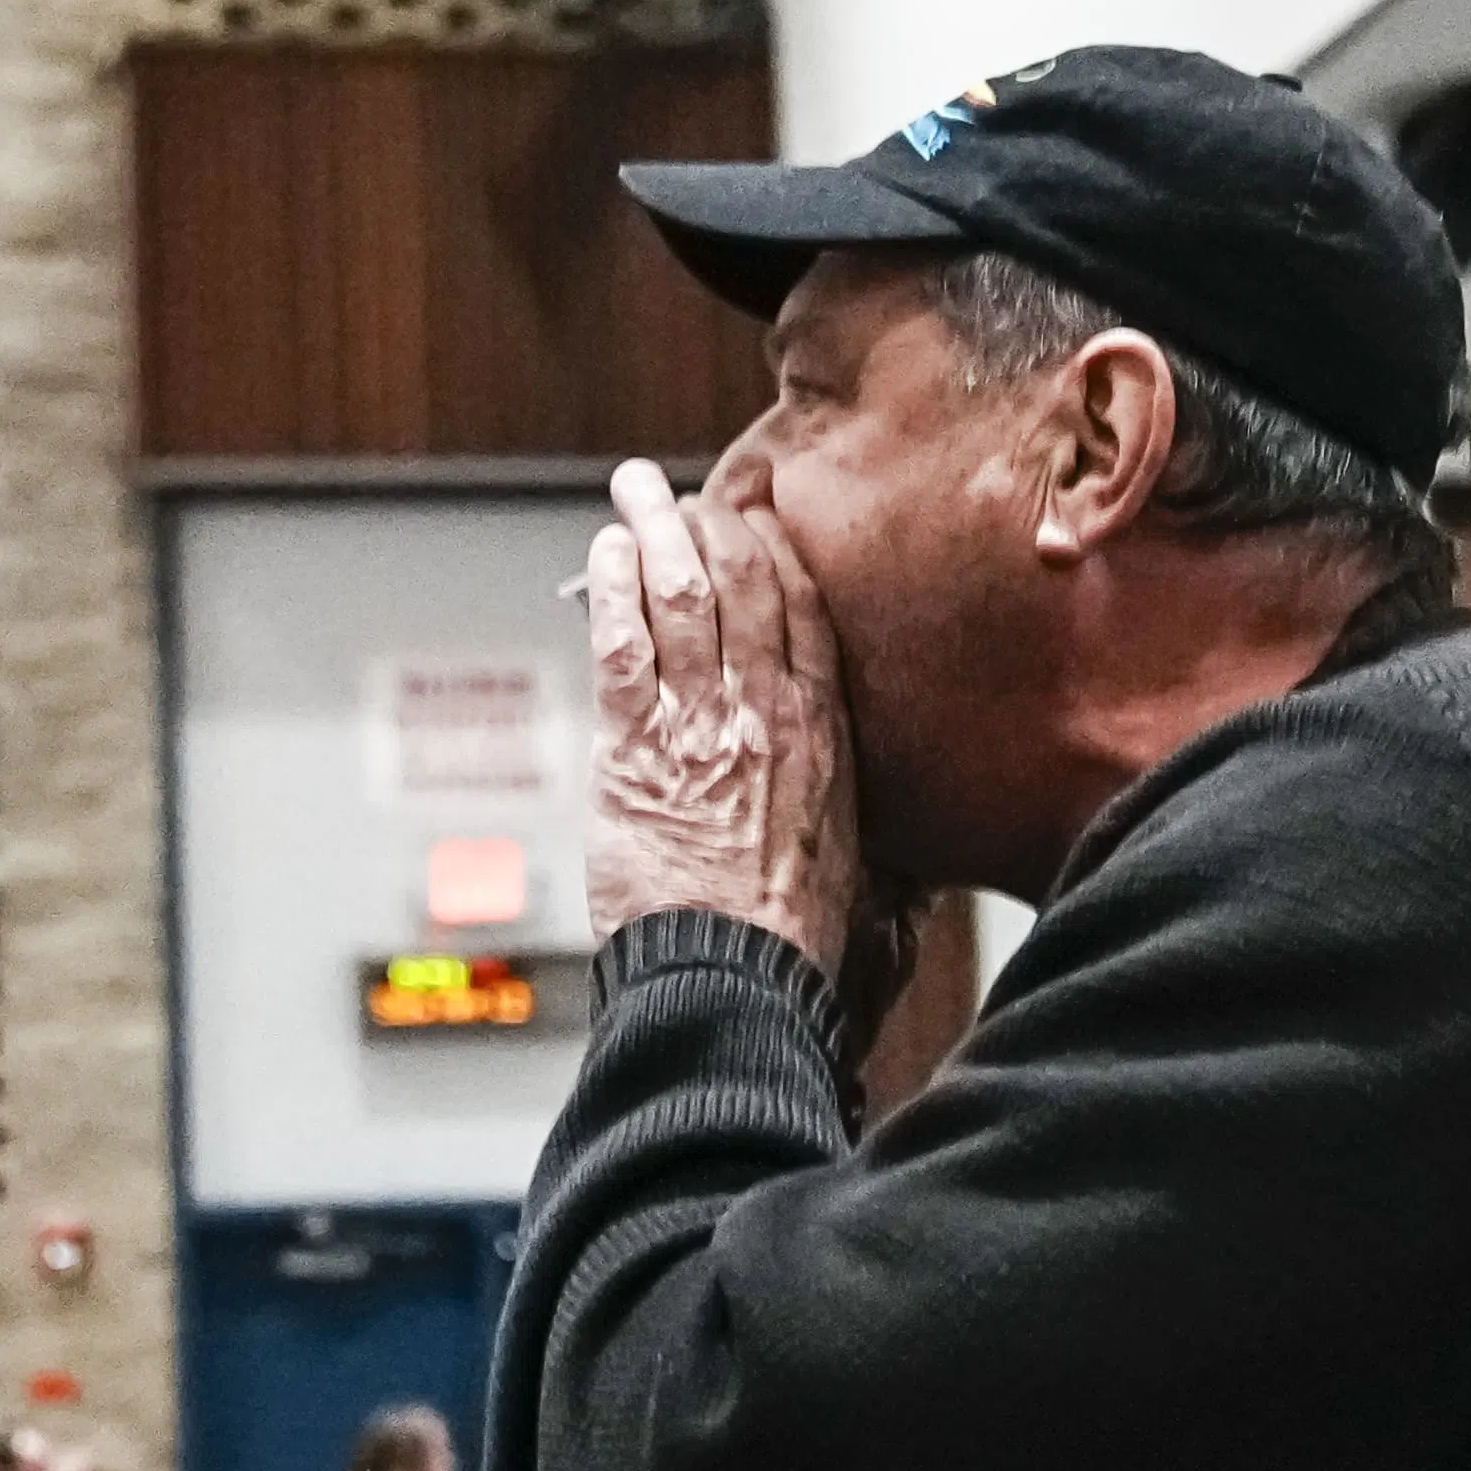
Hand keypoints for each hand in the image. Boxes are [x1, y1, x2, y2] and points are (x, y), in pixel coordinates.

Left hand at [581, 461, 865, 974]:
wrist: (738, 981)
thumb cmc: (788, 938)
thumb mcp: (854, 859)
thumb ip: (842, 805)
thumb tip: (864, 813)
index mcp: (825, 732)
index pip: (803, 607)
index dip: (774, 545)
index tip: (754, 511)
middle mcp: (767, 713)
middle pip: (742, 581)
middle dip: (708, 518)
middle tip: (682, 489)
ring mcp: (701, 725)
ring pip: (680, 595)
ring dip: (652, 530)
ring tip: (632, 493)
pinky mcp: (636, 751)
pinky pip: (624, 646)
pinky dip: (613, 591)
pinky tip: (605, 557)